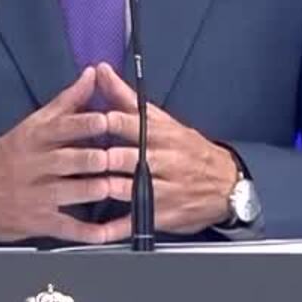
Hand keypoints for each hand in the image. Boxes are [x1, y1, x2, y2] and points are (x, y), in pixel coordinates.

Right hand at [0, 66, 128, 245]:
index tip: (107, 119)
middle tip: (121, 157)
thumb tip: (90, 75)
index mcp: (33, 138)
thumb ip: (65, 103)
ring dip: (98, 189)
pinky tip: (107, 231)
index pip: (62, 127)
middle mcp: (34, 165)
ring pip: (72, 191)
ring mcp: (36, 195)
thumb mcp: (29, 126)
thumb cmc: (2, 158)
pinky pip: (66, 227)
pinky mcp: (37, 221)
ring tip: (121, 187)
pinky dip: (88, 232)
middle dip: (97, 159)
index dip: (86, 124)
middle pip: (71, 160)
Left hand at [94, 62, 240, 235]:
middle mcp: (164, 161)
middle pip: (128, 157)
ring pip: (130, 188)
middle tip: (75, 157)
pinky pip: (135, 222)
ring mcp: (164, 190)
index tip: (86, 119)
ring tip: (79, 186)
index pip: (131, 124)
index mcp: (161, 134)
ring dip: (104, 188)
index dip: (107, 122)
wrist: (226, 184)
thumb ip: (126, 98)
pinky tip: (96, 231)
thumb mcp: (162, 119)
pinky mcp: (162, 214)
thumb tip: (101, 70)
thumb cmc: (188, 149)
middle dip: (102, 157)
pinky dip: (115, 229)